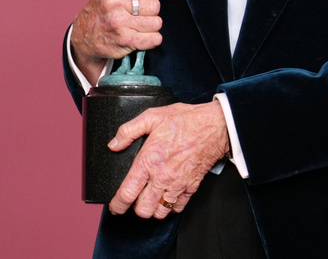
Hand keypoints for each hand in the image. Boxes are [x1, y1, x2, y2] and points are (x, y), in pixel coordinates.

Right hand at [70, 0, 168, 84]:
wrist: (84, 36)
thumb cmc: (103, 10)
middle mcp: (112, 2)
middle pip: (154, 5)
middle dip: (151, 11)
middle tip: (139, 14)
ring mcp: (117, 22)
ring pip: (157, 22)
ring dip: (151, 26)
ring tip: (138, 25)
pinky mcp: (123, 40)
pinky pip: (154, 38)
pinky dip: (153, 39)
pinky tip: (142, 36)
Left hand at [108, 101, 229, 218]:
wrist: (214, 126)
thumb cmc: (185, 120)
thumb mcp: (152, 116)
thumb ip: (128, 130)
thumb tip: (113, 145)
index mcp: (148, 161)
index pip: (127, 193)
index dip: (117, 205)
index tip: (115, 207)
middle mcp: (162, 177)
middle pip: (143, 210)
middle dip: (136, 208)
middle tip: (135, 200)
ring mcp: (177, 184)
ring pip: (160, 212)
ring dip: (153, 209)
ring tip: (151, 199)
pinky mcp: (191, 187)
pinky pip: (178, 208)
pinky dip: (171, 207)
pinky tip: (167, 196)